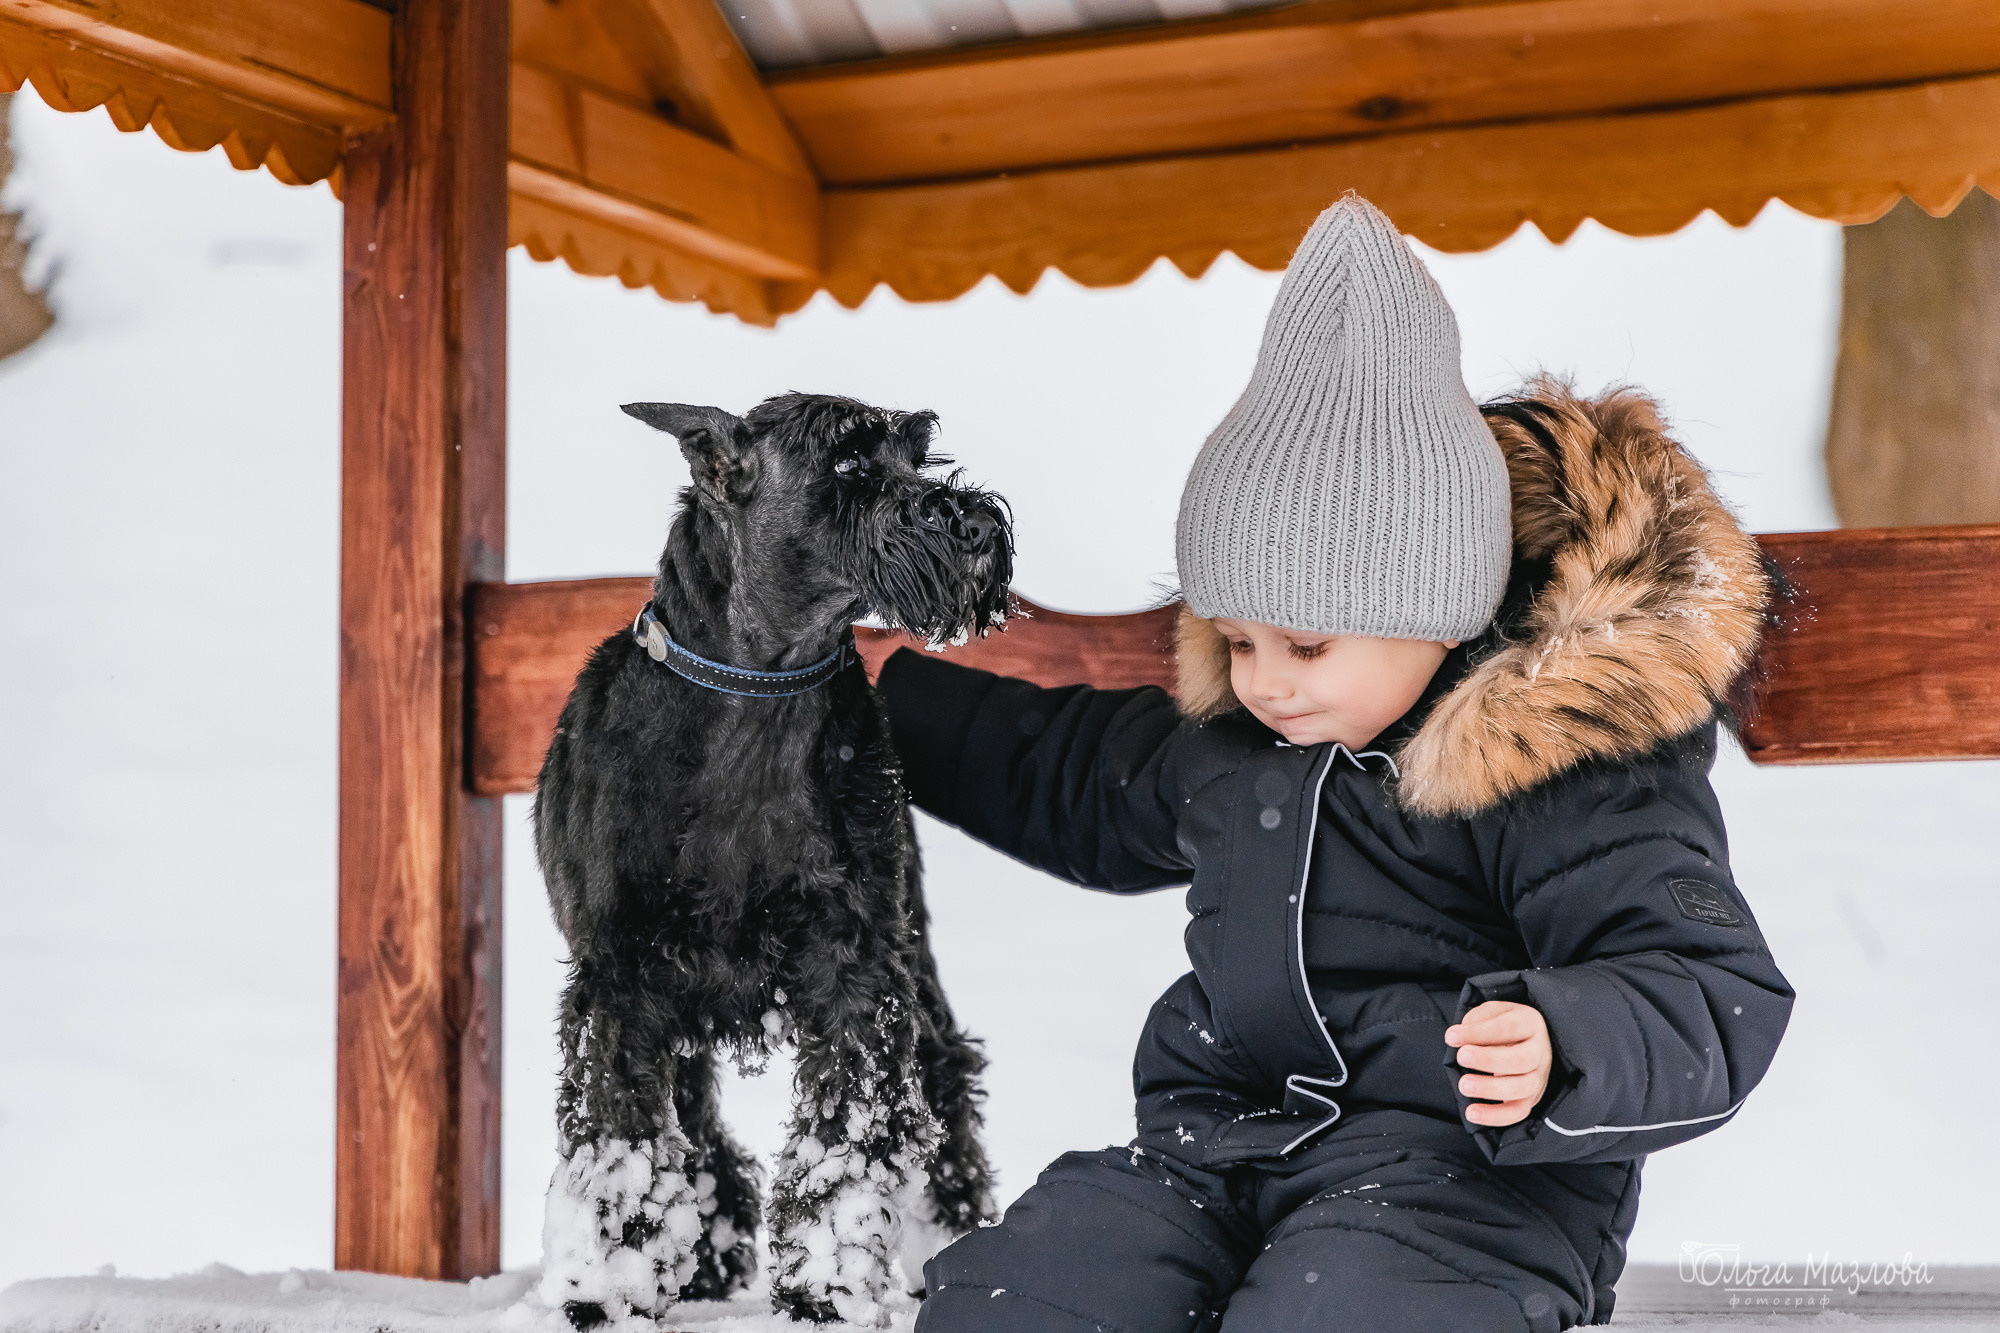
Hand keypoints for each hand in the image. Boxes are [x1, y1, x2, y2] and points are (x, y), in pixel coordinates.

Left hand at [1444, 1000, 1551, 1127]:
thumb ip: (1477, 1019)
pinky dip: (1495, 1116)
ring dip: (1490, 1088)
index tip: (1451, 1036)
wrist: (1530, 1042)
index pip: (1507, 1028)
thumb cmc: (1505, 1025)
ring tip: (1464, 1085)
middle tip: (1461, 1057)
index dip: (1478, 1033)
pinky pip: (1518, 1112)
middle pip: (1520, 1059)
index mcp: (1530, 1024)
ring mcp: (1538, 1078)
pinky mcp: (1531, 1099)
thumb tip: (1460, 1036)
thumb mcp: (1493, 1012)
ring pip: (1521, 1088)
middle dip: (1488, 1059)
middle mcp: (1539, 1052)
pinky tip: (1472, 1113)